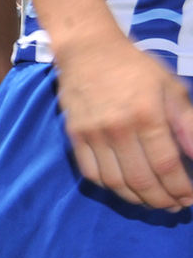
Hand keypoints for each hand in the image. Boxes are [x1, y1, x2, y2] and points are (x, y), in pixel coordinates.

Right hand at [56, 33, 192, 210]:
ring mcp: (93, 135)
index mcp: (147, 116)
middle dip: (163, 200)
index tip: (191, 198)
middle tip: (176, 206)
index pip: (166, 165)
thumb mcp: (172, 89)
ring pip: (116, 182)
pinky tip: (126, 189)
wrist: (88, 51)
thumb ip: (188, 125)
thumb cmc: (137, 68)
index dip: (181, 188)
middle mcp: (119, 129)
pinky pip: (92, 173)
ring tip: (154, 203)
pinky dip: (112, 188)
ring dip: (138, 199)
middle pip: (142, 180)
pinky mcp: (75, 137)